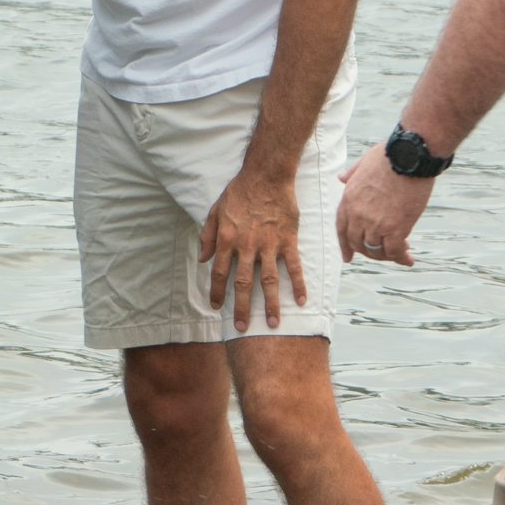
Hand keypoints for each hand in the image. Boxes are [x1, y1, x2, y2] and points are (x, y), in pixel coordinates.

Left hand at [199, 167, 303, 332]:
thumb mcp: (215, 211)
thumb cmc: (239, 192)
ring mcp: (269, 244)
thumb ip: (207, 236)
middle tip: (243, 328)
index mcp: (227, 239)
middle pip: (243, 283)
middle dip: (242, 308)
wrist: (266, 175)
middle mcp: (247, 246)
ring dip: (271, 303)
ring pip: (269, 280)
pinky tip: (301, 300)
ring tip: (273, 324)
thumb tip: (202, 259)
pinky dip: (298, 284)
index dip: (217, 292)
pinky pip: (294, 266)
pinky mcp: (288, 240)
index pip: (219, 272)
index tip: (217, 307)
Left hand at [336, 145, 435, 267]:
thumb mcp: (363, 162)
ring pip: (375, 251)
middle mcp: (358, 214)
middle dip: (368, 252)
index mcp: (348, 199)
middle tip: (382, 254)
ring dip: (386, 256)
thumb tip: (340, 177)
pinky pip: (393, 251)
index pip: (341, 229)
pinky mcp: (395, 228)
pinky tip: (408, 258)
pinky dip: (400, 257)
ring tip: (400, 253)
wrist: (409, 156)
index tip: (348, 257)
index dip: (345, 245)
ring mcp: (375, 223)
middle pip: (357, 243)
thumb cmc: (390, 155)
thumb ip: (351, 173)